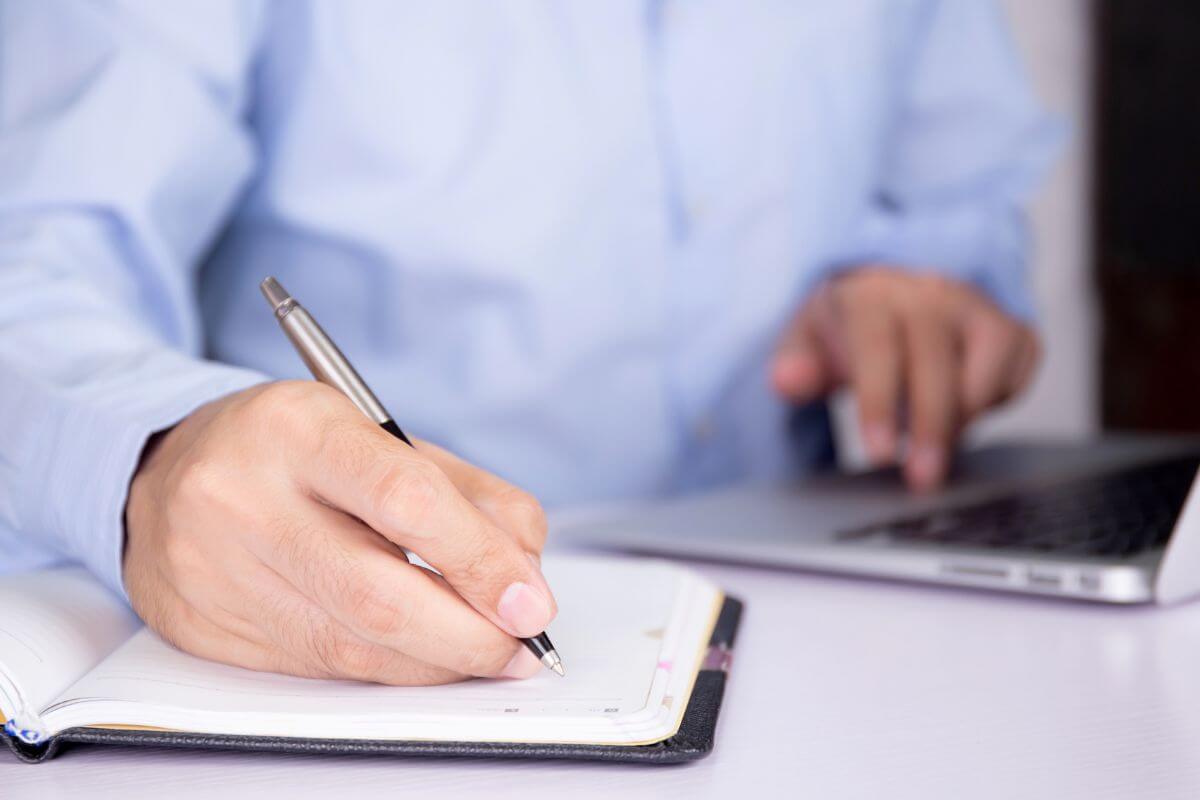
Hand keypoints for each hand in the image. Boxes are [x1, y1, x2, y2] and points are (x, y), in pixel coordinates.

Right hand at [124, 381, 555, 684]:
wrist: (166, 469)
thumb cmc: (293, 448)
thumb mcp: (380, 433)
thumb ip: (465, 493)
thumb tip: (524, 572)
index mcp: (296, 426)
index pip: (403, 498)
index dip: (479, 559)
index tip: (532, 601)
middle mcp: (242, 496)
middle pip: (374, 593)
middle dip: (467, 634)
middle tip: (520, 646)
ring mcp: (212, 569)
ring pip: (347, 646)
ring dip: (435, 662)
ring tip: (484, 654)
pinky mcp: (201, 627)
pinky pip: (314, 667)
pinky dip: (385, 670)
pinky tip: (420, 657)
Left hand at [771, 267, 1039, 489]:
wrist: (893, 287)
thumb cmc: (851, 324)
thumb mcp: (808, 339)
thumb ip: (794, 363)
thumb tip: (786, 380)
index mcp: (875, 295)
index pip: (878, 348)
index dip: (880, 403)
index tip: (880, 453)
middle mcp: (932, 294)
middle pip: (938, 364)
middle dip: (932, 428)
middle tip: (921, 478)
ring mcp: (979, 309)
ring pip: (990, 369)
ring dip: (965, 417)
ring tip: (931, 442)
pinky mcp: (1015, 329)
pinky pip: (1018, 376)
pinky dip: (994, 404)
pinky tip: (959, 412)